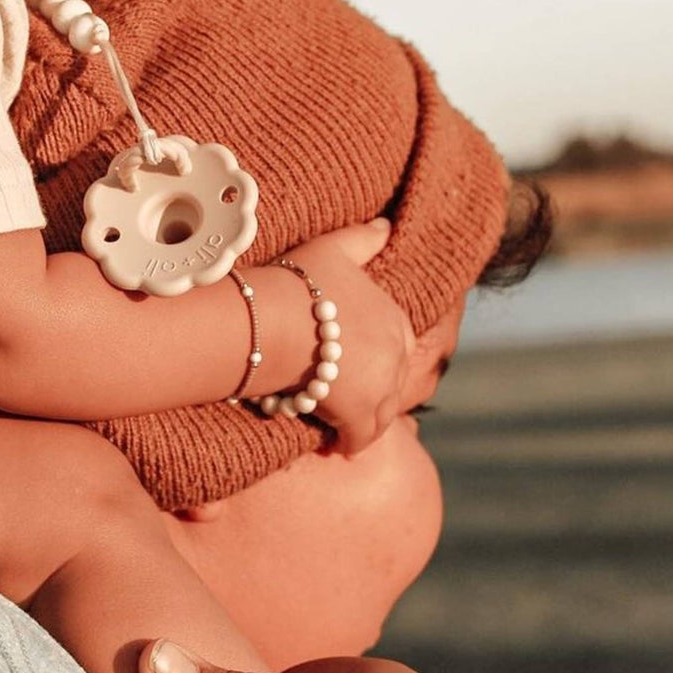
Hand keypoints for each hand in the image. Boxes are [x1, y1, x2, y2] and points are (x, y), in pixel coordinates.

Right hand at [278, 221, 414, 454]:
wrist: (272, 320)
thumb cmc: (297, 283)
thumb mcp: (333, 249)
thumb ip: (364, 238)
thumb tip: (387, 225)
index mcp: (395, 319)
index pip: (400, 346)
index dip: (378, 357)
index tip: (357, 365)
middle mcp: (397, 355)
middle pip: (393, 384)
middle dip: (375, 393)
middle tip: (350, 400)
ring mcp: (381, 387)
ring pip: (382, 414)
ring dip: (365, 421)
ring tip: (343, 426)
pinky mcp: (359, 414)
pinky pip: (360, 438)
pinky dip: (349, 444)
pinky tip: (335, 447)